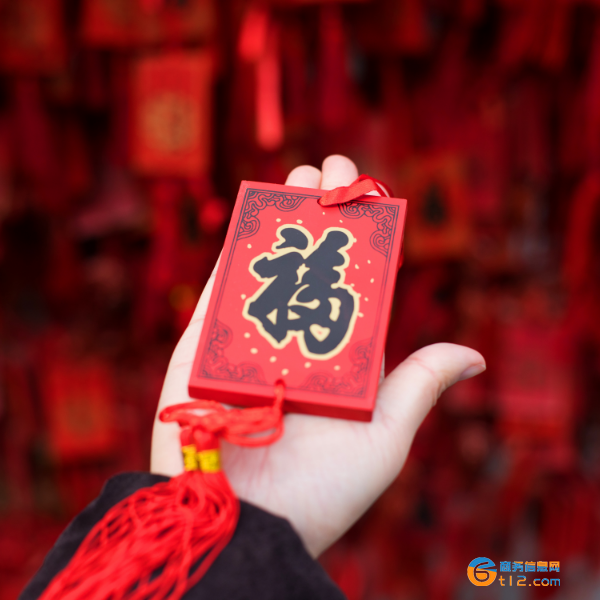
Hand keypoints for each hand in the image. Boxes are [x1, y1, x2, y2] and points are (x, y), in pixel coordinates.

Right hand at [151, 155, 484, 556]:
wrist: (247, 526)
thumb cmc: (320, 492)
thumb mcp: (384, 439)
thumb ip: (419, 386)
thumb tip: (474, 356)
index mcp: (338, 359)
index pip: (353, 287)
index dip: (362, 242)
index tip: (369, 198)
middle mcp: (294, 344)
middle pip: (310, 267)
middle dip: (321, 217)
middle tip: (332, 173)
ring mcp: (246, 341)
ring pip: (266, 268)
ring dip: (281, 221)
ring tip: (300, 177)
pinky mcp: (202, 346)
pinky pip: (220, 290)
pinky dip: (236, 251)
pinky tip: (259, 215)